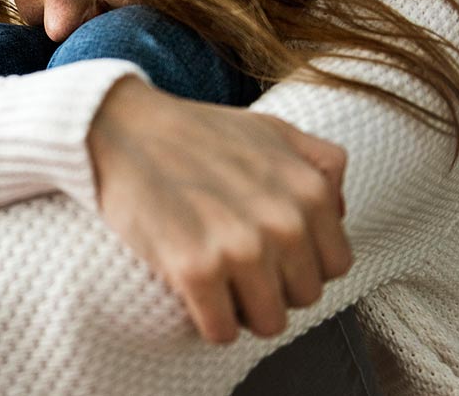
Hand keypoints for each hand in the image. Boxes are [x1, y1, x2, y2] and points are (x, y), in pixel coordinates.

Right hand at [87, 77, 351, 343]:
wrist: (120, 127)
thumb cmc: (192, 130)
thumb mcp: (271, 128)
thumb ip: (321, 163)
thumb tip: (338, 211)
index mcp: (309, 191)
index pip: (334, 265)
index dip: (298, 262)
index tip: (267, 252)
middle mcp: (284, 223)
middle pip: (301, 298)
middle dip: (271, 285)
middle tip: (234, 263)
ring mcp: (240, 248)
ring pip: (267, 322)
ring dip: (241, 309)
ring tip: (215, 280)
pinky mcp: (195, 270)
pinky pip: (221, 331)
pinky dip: (207, 321)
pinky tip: (191, 292)